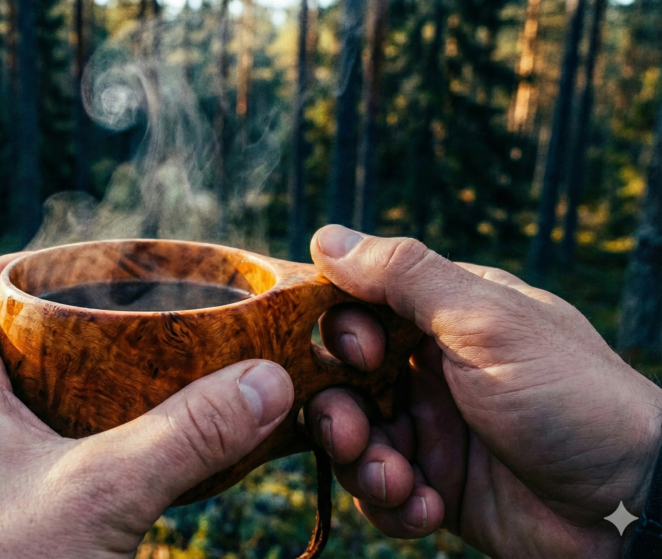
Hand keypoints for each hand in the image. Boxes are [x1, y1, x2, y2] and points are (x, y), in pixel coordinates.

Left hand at [0, 254, 294, 557]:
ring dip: (42, 400)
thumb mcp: (100, 497)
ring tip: (108, 399)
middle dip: (44, 336)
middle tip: (110, 331)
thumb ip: (184, 436)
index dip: (12, 268)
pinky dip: (35, 457)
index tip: (69, 263)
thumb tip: (266, 381)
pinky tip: (80, 482)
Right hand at [307, 225, 661, 557]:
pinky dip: (392, 504)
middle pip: (341, 382)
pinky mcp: (436, 487)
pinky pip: (380, 493)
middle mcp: (430, 371)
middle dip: (336, 411)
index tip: (360, 355)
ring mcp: (432, 431)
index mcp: (443, 318)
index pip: (359, 310)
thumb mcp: (489, 323)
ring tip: (398, 482)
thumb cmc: (571, 397)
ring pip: (352, 441)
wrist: (631, 503)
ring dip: (362, 464)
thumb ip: (406, 278)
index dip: (341, 333)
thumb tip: (327, 237)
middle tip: (353, 435)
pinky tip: (426, 507)